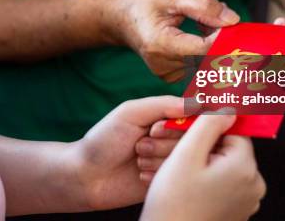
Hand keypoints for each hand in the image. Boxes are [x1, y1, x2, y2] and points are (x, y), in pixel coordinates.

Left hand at [72, 96, 188, 210]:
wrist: (86, 176)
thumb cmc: (104, 139)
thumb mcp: (130, 113)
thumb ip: (163, 104)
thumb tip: (198, 102)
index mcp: (164, 117)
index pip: (193, 116)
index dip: (177, 126)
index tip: (154, 129)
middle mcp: (171, 138)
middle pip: (192, 139)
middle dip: (163, 143)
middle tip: (139, 144)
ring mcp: (169, 160)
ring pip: (185, 158)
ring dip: (157, 159)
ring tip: (137, 158)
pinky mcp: (166, 181)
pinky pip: (176, 177)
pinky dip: (156, 174)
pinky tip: (139, 174)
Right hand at [105, 0, 238, 81]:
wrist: (118, 16)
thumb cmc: (145, 1)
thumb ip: (205, 7)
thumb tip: (233, 21)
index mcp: (161, 45)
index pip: (205, 49)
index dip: (224, 37)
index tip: (232, 22)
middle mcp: (163, 65)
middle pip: (207, 59)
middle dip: (221, 40)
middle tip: (221, 17)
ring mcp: (166, 73)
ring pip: (205, 63)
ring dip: (213, 44)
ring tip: (204, 22)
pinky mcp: (170, 75)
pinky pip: (198, 65)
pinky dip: (204, 50)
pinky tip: (199, 34)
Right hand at [141, 113, 265, 220]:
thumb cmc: (173, 201)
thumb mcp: (187, 154)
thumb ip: (209, 124)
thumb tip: (228, 108)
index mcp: (245, 168)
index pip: (233, 131)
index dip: (207, 128)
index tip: (185, 132)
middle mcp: (253, 186)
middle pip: (228, 149)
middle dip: (200, 146)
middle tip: (171, 151)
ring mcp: (245, 202)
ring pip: (221, 167)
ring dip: (198, 163)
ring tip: (169, 169)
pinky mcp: (234, 213)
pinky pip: (220, 186)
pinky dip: (201, 181)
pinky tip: (178, 184)